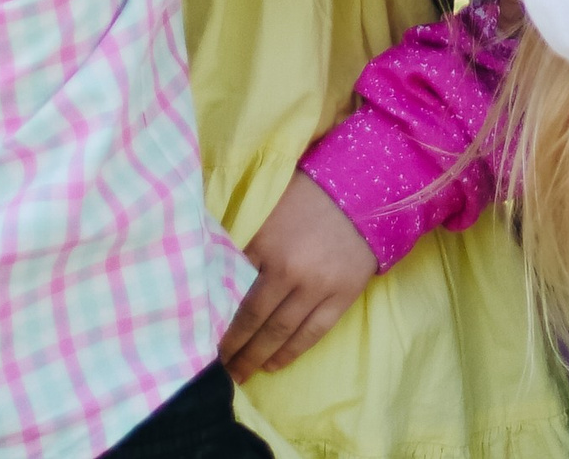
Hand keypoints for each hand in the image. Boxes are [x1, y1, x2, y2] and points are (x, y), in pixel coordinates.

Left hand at [220, 173, 378, 381]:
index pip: (234, 288)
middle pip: (254, 318)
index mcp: (266, 244)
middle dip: (234, 347)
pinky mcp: (341, 298)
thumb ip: (247, 240)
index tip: (204, 335)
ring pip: (280, 332)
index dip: (217, 314)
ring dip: (257, 356)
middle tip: (217, 370)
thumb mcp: (269, 208)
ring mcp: (317, 287)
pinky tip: (273, 364)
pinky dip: (291, 352)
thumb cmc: (310, 196)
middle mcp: (289, 270)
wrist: (365, 193)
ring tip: (240, 375)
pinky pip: (312, 333)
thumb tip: (219, 270)